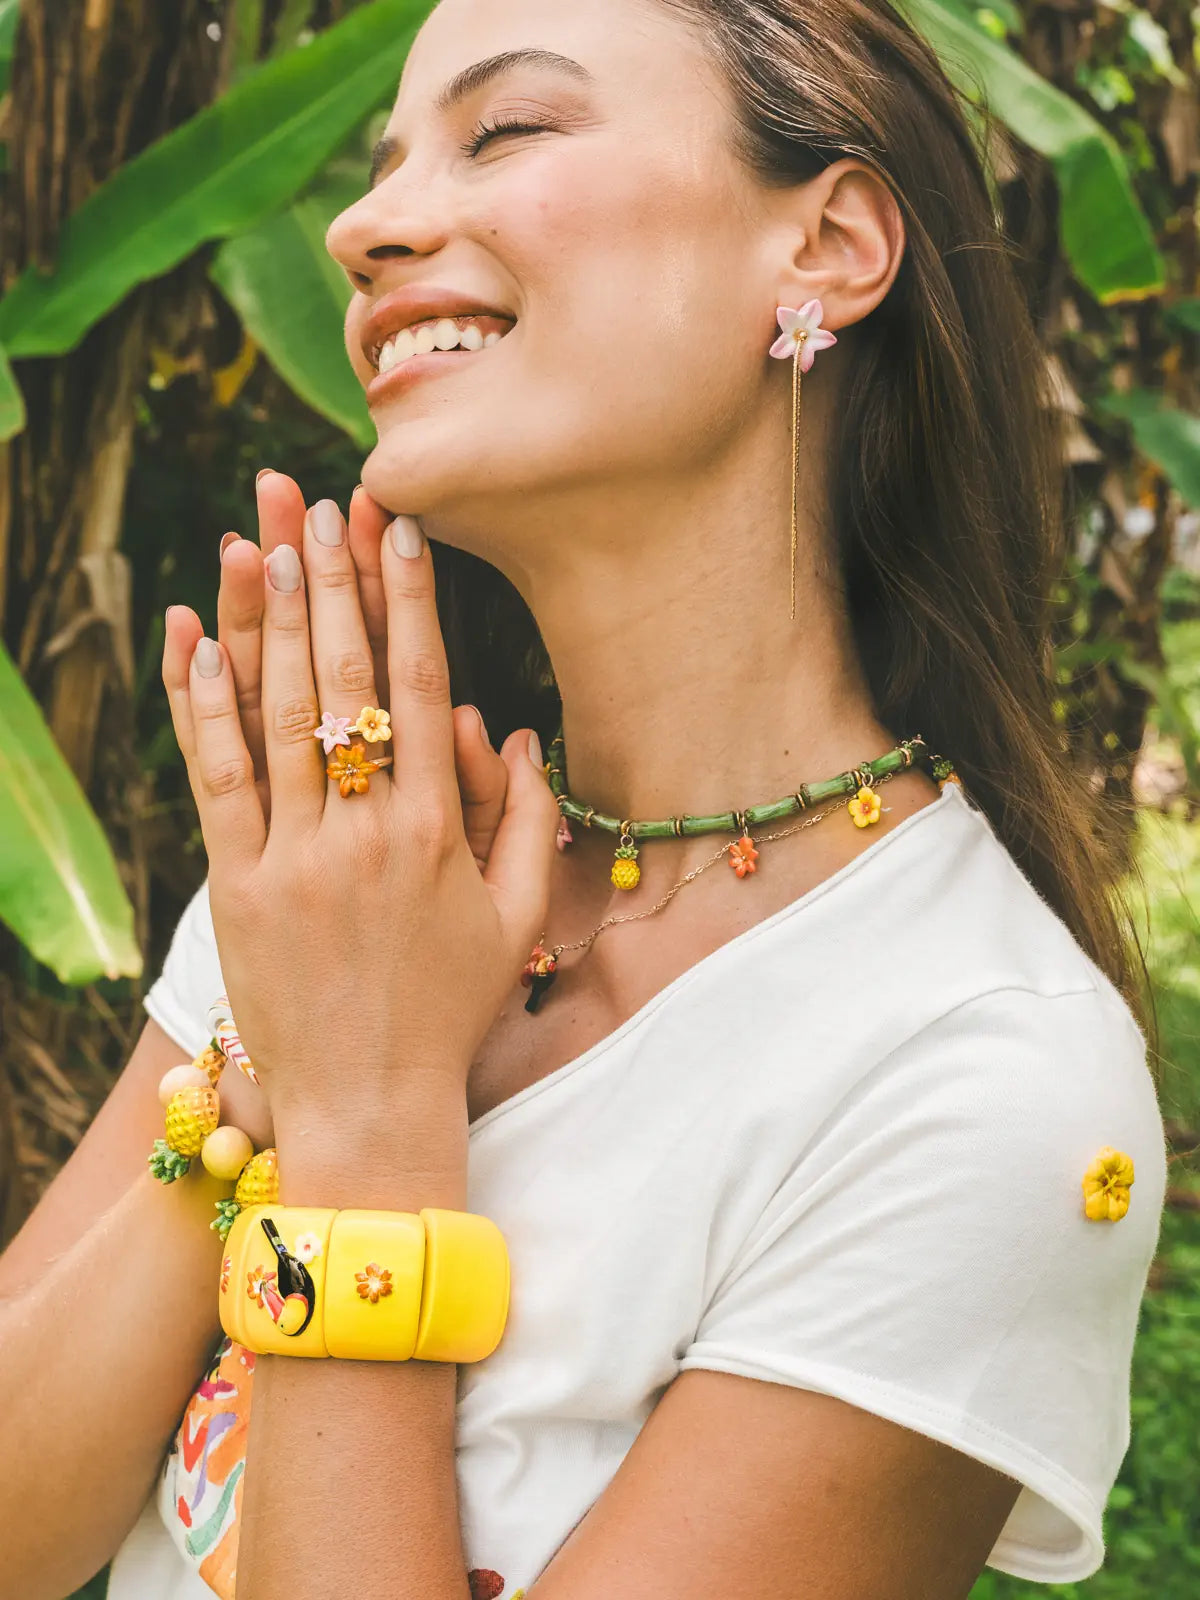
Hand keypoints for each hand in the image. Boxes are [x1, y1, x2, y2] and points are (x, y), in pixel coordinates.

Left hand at [162, 482, 559, 1136]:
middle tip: (314, 503)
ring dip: (264, 622)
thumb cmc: (453, 1011)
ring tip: (257, 542)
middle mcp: (369, 834)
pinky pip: (220, 783)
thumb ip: (529, 819)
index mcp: (441, 833)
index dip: (407, 602)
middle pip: (344, 684)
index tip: (395, 531)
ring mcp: (298, 860)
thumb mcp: (518, 922)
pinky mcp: (239, 890)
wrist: (371, 1106)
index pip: (420, 690)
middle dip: (328, 583)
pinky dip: (206, 709)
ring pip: (279, 718)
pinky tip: (197, 643)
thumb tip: (511, 723)